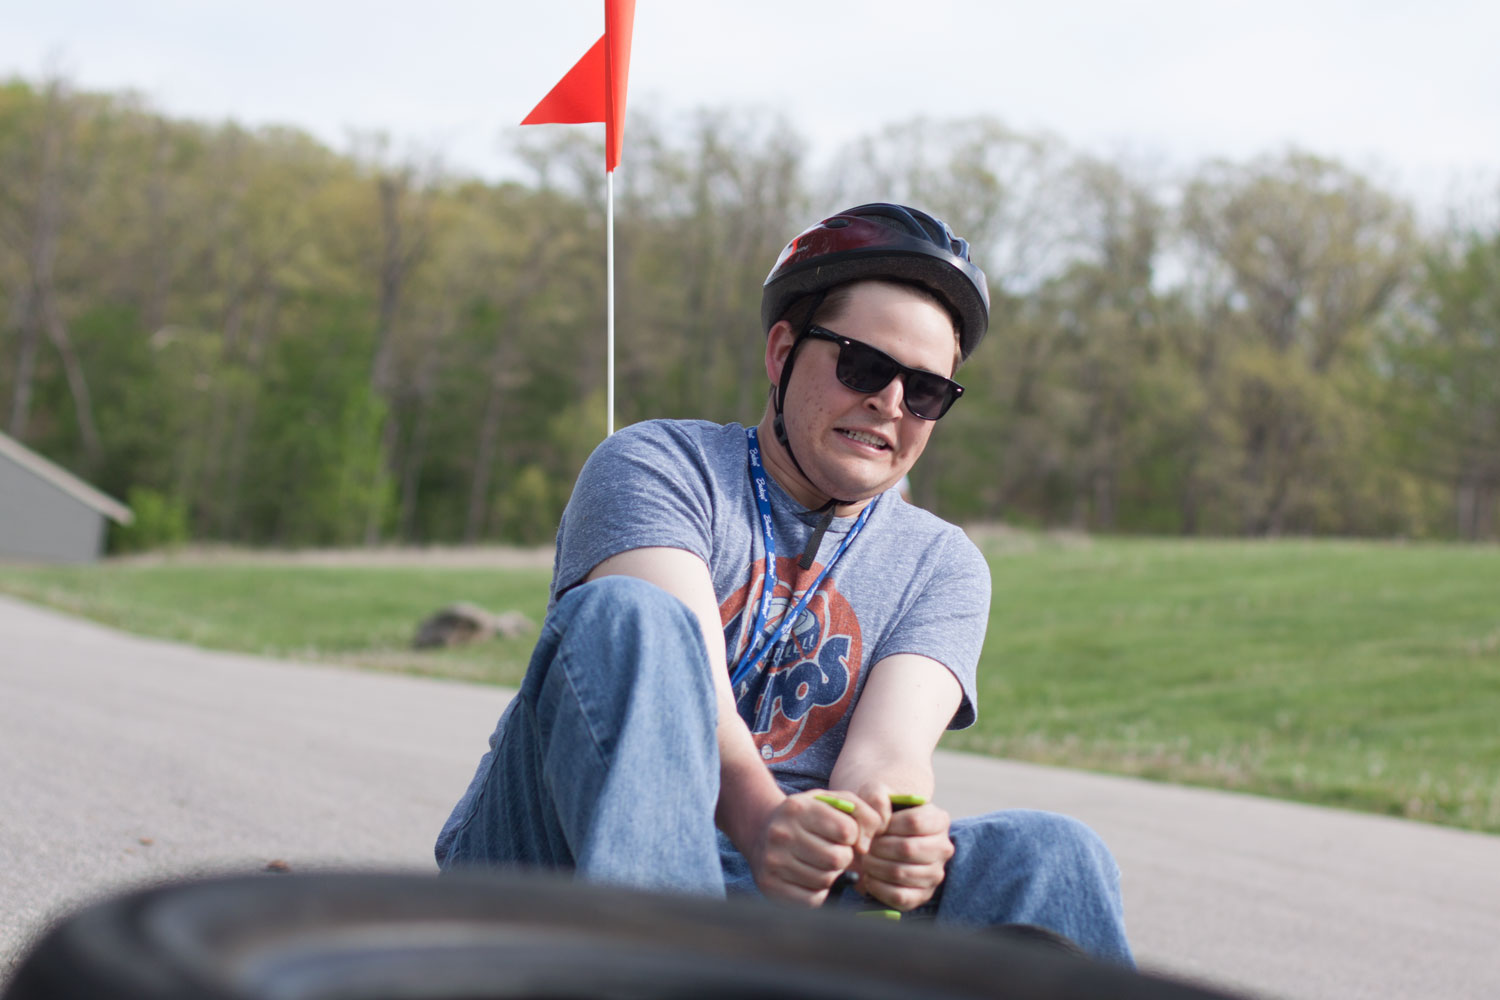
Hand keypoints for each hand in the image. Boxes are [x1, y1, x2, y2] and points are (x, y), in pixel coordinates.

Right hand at [748, 789, 882, 906]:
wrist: (762, 831)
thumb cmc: (808, 817)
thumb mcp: (832, 802)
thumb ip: (862, 812)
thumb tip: (867, 845)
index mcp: (797, 808)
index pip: (847, 830)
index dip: (852, 835)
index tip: (842, 834)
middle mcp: (781, 833)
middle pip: (838, 858)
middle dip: (843, 857)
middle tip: (833, 851)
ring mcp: (773, 861)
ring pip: (826, 880)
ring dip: (831, 875)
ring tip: (819, 863)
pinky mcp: (770, 886)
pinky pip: (812, 899)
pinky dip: (818, 892)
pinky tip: (810, 878)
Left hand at [852, 800, 953, 910]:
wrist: (882, 840)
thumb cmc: (882, 816)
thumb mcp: (878, 795)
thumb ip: (877, 798)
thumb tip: (880, 823)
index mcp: (939, 820)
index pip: (914, 822)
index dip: (888, 825)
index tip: (875, 827)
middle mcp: (943, 848)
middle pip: (908, 849)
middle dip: (878, 848)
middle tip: (866, 846)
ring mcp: (936, 874)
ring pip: (901, 873)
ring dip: (875, 867)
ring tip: (866, 859)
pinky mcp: (923, 895)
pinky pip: (900, 896)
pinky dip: (878, 887)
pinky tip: (870, 877)